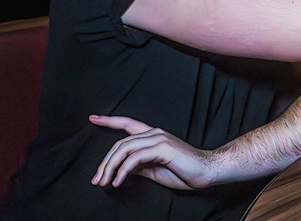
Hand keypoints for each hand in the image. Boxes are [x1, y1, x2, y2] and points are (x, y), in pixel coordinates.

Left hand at [90, 115, 216, 190]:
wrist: (206, 172)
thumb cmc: (183, 171)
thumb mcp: (154, 169)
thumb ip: (139, 166)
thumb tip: (121, 169)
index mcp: (153, 135)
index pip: (128, 124)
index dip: (110, 120)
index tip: (93, 118)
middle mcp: (154, 133)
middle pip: (120, 143)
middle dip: (105, 162)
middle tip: (96, 180)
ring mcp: (159, 139)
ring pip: (124, 149)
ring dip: (110, 167)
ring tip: (103, 182)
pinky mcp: (163, 148)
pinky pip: (135, 159)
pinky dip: (123, 171)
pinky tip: (118, 182)